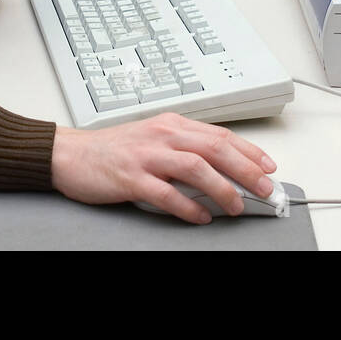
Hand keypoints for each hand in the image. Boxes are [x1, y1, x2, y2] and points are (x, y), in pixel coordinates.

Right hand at [51, 112, 277, 222]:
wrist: (72, 154)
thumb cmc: (114, 149)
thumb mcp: (154, 137)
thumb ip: (185, 147)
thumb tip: (222, 165)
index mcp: (172, 124)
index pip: (220, 135)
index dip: (249, 151)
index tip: (268, 166)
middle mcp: (163, 135)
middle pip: (215, 148)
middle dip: (246, 169)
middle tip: (264, 188)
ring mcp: (147, 155)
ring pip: (196, 167)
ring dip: (222, 188)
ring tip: (236, 206)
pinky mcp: (131, 177)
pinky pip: (166, 193)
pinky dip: (187, 207)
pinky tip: (200, 217)